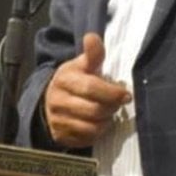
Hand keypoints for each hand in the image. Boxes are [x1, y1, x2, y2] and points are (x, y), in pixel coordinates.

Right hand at [43, 33, 130, 147]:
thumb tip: (92, 36)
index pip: (91, 88)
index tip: (125, 95)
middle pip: (94, 110)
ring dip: (106, 121)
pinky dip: (97, 133)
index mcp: (65, 79)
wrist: (50, 101)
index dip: (112, 92)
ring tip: (108, 113)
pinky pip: (86, 139)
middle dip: (111, 108)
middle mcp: (58, 100)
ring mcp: (57, 120)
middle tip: (118, 104)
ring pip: (92, 127)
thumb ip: (92, 54)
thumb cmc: (74, 81)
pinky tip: (98, 124)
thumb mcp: (82, 64)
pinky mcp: (60, 136)